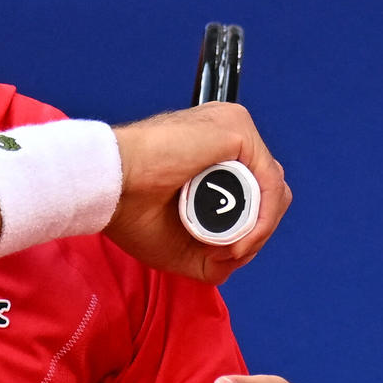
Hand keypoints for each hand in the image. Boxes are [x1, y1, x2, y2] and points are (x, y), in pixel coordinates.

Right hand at [106, 104, 291, 282]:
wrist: (109, 188)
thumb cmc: (129, 210)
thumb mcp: (182, 246)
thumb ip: (216, 255)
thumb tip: (242, 253)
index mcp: (210, 153)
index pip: (252, 194)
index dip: (247, 231)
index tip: (223, 254)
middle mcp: (225, 135)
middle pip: (269, 190)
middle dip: (256, 231)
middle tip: (229, 252)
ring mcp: (232, 128)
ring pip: (273, 187)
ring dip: (259, 229)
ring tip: (231, 247)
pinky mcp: (236, 128)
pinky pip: (269, 180)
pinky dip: (262, 217)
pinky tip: (241, 237)